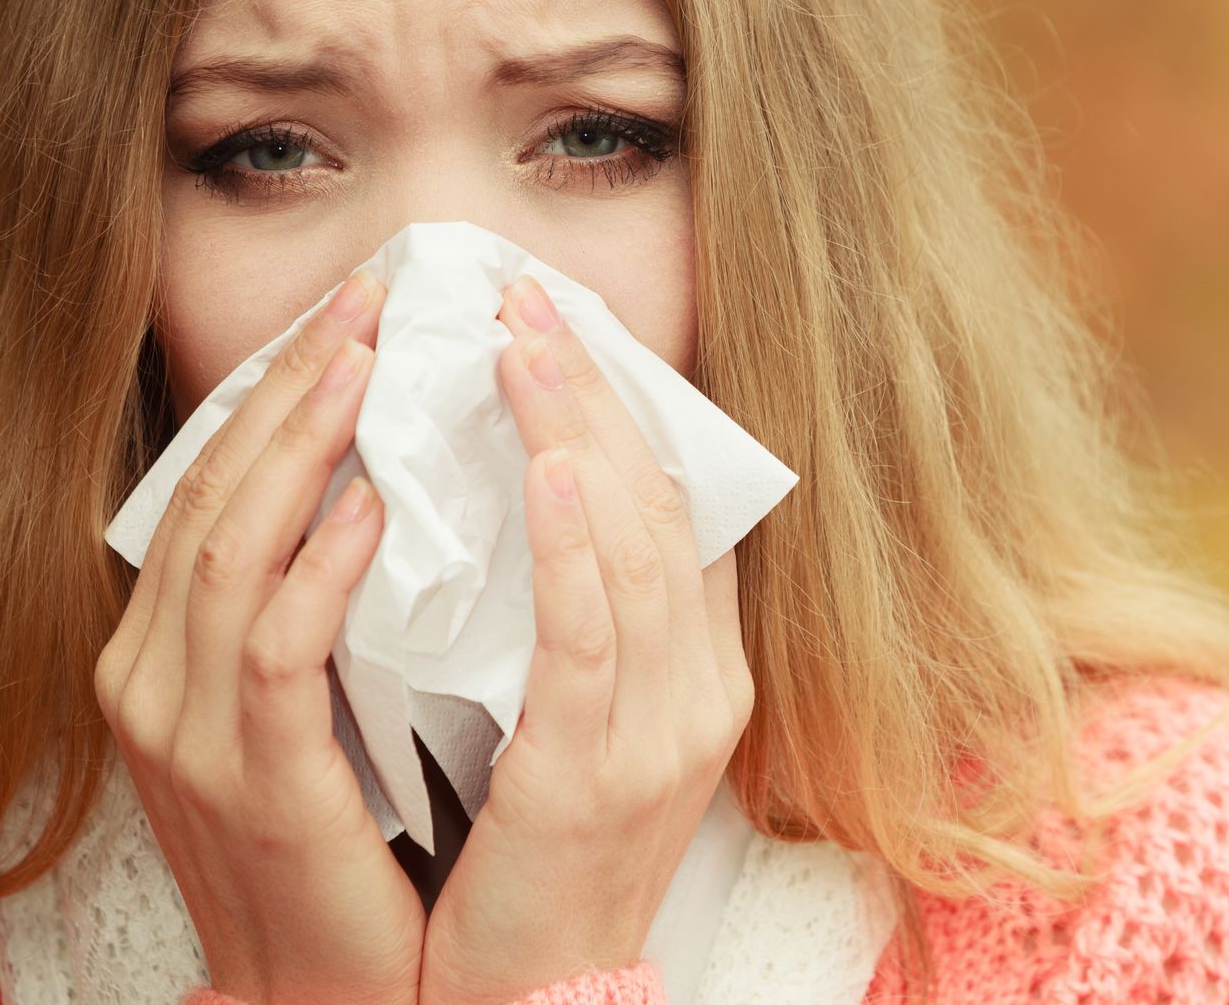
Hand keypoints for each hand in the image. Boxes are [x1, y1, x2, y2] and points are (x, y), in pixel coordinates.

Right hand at [94, 271, 424, 1004]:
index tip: (352, 306)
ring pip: (232, 549)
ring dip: (305, 446)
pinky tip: (377, 507)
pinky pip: (279, 653)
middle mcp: (154, 674)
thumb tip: (386, 477)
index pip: (216, 481)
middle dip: (294, 383)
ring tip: (369, 361)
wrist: (319, 984)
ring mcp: (188, 729)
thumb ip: (316, 598)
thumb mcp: (307, 699)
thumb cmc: (336, 830)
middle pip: (216, 490)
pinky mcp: (251, 780)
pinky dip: (324, 570)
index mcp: (168, 645)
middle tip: (371, 296)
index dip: (279, 386)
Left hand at [417, 275, 755, 1004]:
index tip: (566, 323)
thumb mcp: (584, 725)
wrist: (537, 996)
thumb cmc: (541, 857)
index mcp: (704, 671)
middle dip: (597, 390)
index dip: (632, 406)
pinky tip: (552, 471)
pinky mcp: (596, 779)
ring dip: (582, 436)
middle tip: (528, 295)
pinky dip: (577, 549)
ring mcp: (662, 734)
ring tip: (524, 344)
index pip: (682, 510)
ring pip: (635, 553)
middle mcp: (702, 691)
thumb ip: (585, 622)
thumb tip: (540, 499)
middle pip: (661, 507)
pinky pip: (593, 642)